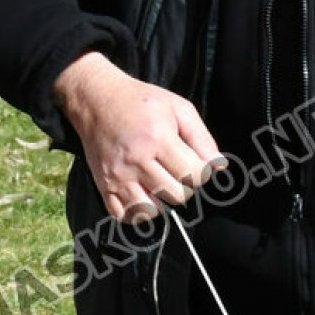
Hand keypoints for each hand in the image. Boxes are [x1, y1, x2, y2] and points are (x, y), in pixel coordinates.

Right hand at [53, 52, 224, 224]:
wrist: (95, 99)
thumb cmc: (139, 102)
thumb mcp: (178, 108)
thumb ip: (202, 138)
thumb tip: (219, 166)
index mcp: (158, 139)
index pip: (194, 175)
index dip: (202, 173)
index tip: (195, 163)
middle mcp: (136, 160)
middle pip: (177, 195)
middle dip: (184, 186)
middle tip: (177, 171)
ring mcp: (118, 175)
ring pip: (152, 210)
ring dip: (162, 200)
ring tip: (159, 182)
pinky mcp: (103, 184)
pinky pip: (125, 215)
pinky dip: (137, 211)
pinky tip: (142, 194)